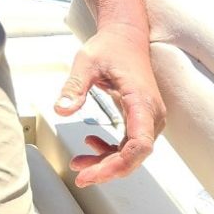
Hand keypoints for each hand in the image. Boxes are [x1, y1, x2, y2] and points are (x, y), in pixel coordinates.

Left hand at [54, 23, 165, 186]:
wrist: (125, 36)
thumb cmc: (109, 47)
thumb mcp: (86, 63)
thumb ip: (74, 87)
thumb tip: (61, 109)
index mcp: (141, 102)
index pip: (139, 145)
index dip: (117, 165)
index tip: (92, 174)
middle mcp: (151, 114)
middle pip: (135, 156)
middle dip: (107, 170)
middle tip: (80, 176)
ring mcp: (149, 118)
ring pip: (133, 154)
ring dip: (107, 162)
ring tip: (78, 163)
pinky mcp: (142, 119)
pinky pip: (130, 144)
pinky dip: (111, 150)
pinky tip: (91, 144)